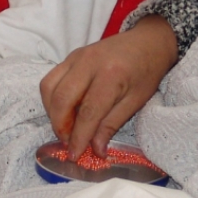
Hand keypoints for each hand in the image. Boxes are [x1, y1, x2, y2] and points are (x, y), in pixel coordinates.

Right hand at [40, 16, 178, 158]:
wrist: (148, 42)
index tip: (76, 155)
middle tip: (69, 143)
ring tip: (66, 128)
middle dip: (61, 127)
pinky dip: (52, 99)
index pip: (88, 112)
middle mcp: (89, 63)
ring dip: (53, 113)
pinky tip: (64, 111)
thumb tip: (96, 150)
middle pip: (62, 99)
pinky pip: (51, 79)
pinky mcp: (70, 56)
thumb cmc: (147, 72)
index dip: (79, 137)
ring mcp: (76, 57)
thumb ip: (112, 124)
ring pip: (49, 88)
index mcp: (111, 75)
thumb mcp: (136, 101)